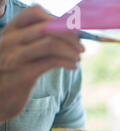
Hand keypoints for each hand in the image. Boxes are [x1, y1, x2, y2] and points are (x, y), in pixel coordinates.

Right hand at [0, 5, 83, 119]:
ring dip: (71, 50)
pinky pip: (52, 62)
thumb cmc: (15, 73)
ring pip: (51, 43)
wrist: (0, 99)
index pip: (35, 12)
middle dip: (71, 37)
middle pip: (48, 28)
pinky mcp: (24, 74)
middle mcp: (10, 40)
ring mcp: (16, 56)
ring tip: (78, 58)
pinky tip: (73, 67)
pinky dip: (68, 62)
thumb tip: (73, 33)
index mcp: (10, 30)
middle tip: (81, 48)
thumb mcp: (21, 52)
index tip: (71, 32)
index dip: (58, 20)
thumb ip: (38, 40)